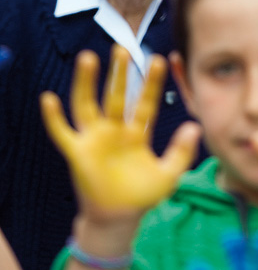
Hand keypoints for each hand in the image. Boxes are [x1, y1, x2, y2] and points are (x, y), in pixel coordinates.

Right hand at [40, 47, 200, 217]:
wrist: (118, 220)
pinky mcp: (77, 152)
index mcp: (137, 132)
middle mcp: (114, 130)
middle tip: (122, 49)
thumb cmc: (142, 195)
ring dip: (86, 83)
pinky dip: (54, 117)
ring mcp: (94, 139)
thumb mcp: (168, 174)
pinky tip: (49, 99)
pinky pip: (63, 132)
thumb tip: (196, 127)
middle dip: (118, 74)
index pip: (145, 102)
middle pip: (115, 96)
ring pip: (87, 105)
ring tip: (88, 58)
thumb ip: (182, 152)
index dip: (151, 83)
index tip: (159, 60)